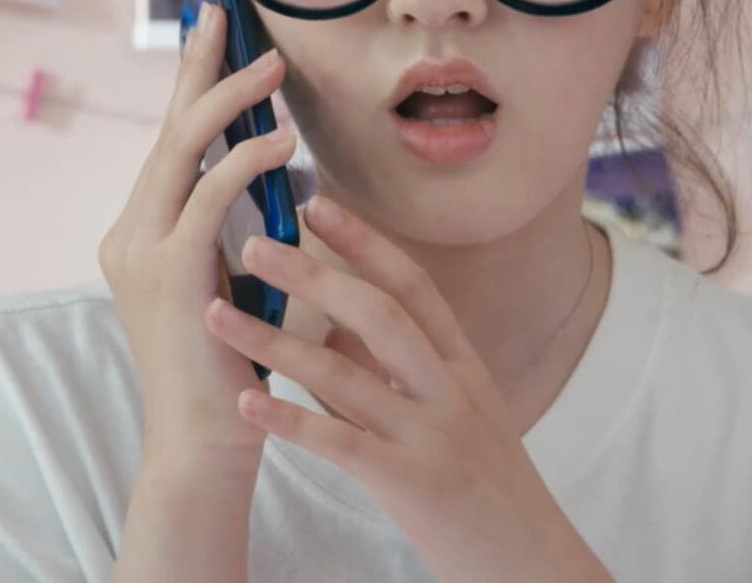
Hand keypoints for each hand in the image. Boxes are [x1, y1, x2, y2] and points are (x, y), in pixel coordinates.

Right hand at [98, 2, 296, 474]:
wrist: (203, 443)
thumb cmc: (231, 367)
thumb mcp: (233, 279)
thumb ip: (237, 225)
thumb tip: (276, 163)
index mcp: (141, 232)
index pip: (170, 142)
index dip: (192, 83)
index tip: (215, 31)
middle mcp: (129, 232)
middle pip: (167, 128)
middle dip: (199, 66)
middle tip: (225, 12)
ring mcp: (142, 251)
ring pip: (182, 149)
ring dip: (232, 102)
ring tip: (274, 69)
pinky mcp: (168, 273)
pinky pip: (208, 197)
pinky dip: (244, 162)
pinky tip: (282, 142)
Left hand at [204, 197, 611, 582]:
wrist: (534, 564)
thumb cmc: (488, 492)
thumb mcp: (456, 417)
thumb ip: (395, 373)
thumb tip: (332, 326)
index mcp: (463, 368)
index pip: (413, 287)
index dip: (364, 242)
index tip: (316, 204)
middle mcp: (451, 391)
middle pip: (378, 314)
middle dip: (313, 273)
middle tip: (254, 241)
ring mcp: (433, 436)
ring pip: (346, 374)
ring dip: (275, 340)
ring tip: (217, 312)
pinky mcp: (413, 485)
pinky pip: (341, 443)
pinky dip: (289, 419)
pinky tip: (244, 402)